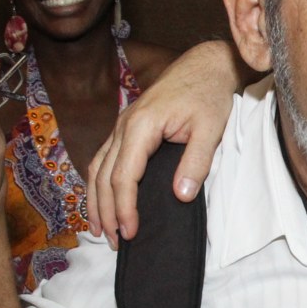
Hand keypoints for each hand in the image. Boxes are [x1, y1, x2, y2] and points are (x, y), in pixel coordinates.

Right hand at [88, 39, 250, 245]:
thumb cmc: (209, 94)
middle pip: (104, 176)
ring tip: (101, 230)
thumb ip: (195, 162)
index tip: (130, 232)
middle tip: (116, 242)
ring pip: (97, 167)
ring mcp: (122, 125)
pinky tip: (101, 201)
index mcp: (141, 126)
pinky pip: (104, 158)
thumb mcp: (210, 128)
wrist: (205, 65)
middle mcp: (124, 126)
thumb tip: (181, 195)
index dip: (124, 207)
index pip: (124, 175)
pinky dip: (99, 183)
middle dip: (106, 212)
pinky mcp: (127, 128)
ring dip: (96, 200)